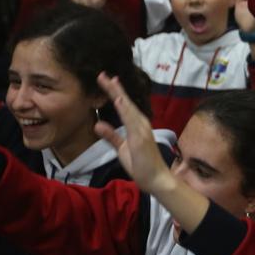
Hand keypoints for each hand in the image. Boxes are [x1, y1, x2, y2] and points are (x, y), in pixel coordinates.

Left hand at [93, 74, 174, 193]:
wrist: (156, 179)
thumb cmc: (142, 165)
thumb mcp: (122, 149)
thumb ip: (112, 136)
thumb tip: (98, 124)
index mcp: (136, 125)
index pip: (123, 106)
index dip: (115, 92)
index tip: (106, 80)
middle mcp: (141, 123)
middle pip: (125, 102)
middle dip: (114, 88)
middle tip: (102, 74)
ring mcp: (141, 129)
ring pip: (127, 107)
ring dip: (118, 93)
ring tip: (109, 80)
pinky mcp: (140, 137)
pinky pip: (130, 120)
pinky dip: (124, 109)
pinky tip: (118, 99)